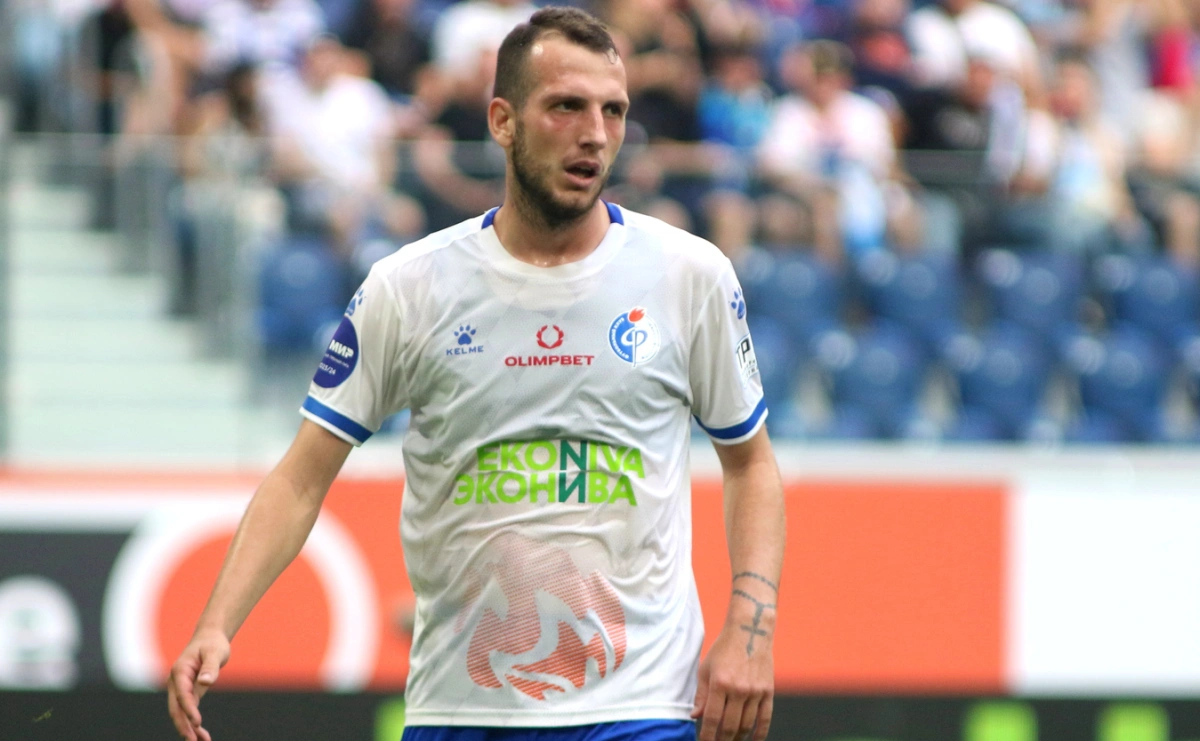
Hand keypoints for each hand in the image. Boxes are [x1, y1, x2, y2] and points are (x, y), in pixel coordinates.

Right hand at [167, 627, 229, 740]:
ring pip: (181, 713)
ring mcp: (179, 688)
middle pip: (176, 708)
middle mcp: (176, 682)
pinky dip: (193, 723)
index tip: (198, 723)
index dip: (189, 710)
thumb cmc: (212, 643)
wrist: (209, 637)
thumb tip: (206, 681)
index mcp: (180, 671)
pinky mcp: (187, 693)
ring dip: (188, 728)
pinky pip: (188, 711)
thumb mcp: (215, 652)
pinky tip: (202, 735)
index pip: (183, 695)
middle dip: (183, 725)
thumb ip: (211, 667)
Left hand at [691, 620, 774, 740]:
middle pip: (730, 726)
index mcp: (720, 684)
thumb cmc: (724, 649)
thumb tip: (695, 717)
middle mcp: (739, 690)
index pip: (712, 719)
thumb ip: (701, 695)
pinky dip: (759, 733)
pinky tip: (753, 740)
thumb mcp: (706, 668)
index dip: (707, 736)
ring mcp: (755, 691)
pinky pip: (765, 718)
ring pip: (747, 725)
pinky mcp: (768, 691)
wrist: (750, 631)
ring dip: (737, 738)